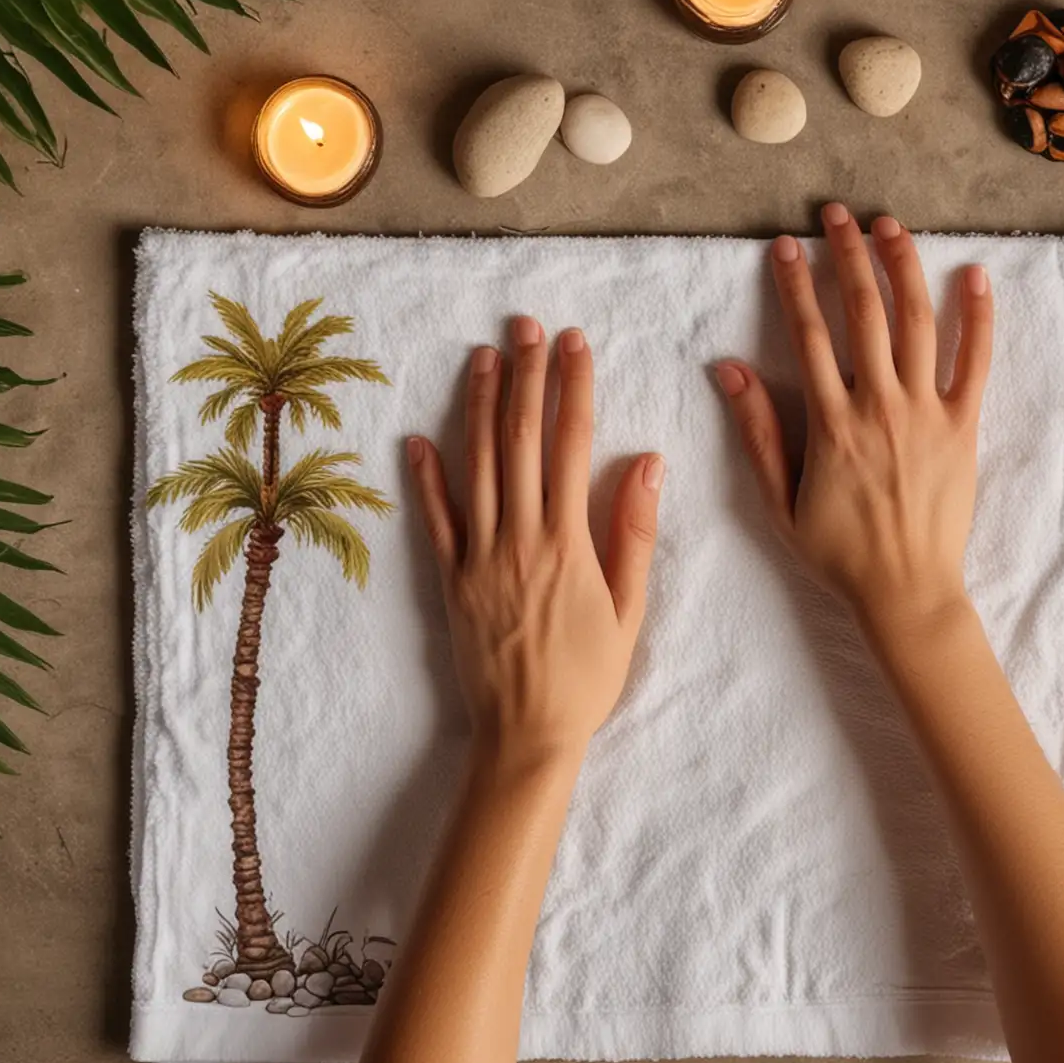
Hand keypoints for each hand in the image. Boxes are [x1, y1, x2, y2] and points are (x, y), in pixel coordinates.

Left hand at [407, 318, 662, 763]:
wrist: (528, 734)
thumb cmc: (588, 677)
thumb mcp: (630, 609)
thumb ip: (633, 533)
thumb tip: (646, 461)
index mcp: (566, 542)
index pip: (568, 446)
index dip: (572, 389)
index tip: (575, 344)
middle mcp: (517, 539)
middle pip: (517, 441)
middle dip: (524, 378)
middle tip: (527, 327)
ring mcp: (477, 557)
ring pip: (474, 466)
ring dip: (477, 407)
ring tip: (482, 357)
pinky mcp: (450, 581)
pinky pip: (435, 520)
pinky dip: (425, 478)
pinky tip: (417, 439)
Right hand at [717, 204, 992, 651]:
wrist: (907, 590)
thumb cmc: (838, 553)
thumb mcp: (779, 501)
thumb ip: (758, 433)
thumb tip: (729, 371)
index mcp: (831, 423)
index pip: (808, 334)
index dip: (795, 283)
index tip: (786, 245)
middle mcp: (879, 406)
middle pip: (863, 313)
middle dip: (848, 255)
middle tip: (837, 214)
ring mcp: (926, 413)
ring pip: (916, 322)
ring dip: (902, 267)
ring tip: (889, 226)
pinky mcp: (964, 426)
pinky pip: (974, 361)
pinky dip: (976, 316)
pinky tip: (973, 274)